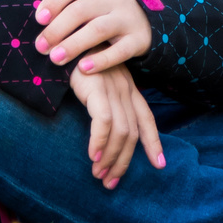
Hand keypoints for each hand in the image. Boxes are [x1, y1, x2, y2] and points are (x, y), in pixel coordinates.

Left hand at [33, 0, 152, 72]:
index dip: (54, 1)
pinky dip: (101, 60)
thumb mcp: (92, 2)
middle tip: (41, 47)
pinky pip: (120, 51)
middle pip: (81, 10)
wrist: (149, 21)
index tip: (39, 20)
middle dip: (57, 29)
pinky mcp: (139, 40)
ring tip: (55, 59)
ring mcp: (128, 18)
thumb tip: (39, 21)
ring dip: (74, 44)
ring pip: (98, 29)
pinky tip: (84, 68)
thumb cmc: (106, 13)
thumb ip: (69, 7)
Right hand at [72, 62, 164, 187]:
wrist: (63, 41)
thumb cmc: (75, 63)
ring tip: (99, 175)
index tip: (159, 164)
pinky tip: (93, 156)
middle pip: (133, 133)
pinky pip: (104, 122)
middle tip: (111, 182)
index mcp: (128, 88)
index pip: (146, 119)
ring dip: (110, 158)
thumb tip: (103, 132)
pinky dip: (99, 142)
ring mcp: (113, 88)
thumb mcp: (96, 82)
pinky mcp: (97, 88)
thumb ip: (104, 103)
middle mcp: (125, 89)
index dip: (154, 142)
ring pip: (121, 132)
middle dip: (123, 161)